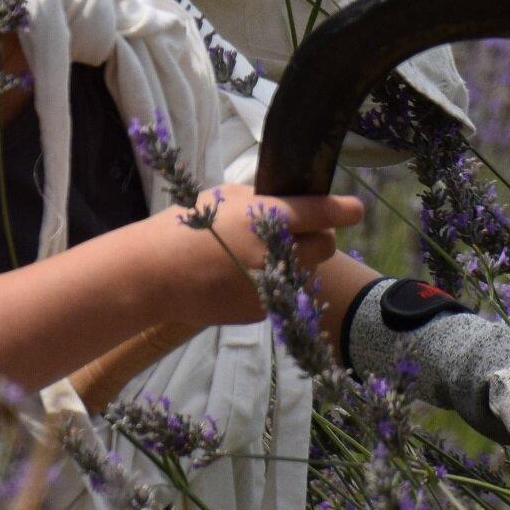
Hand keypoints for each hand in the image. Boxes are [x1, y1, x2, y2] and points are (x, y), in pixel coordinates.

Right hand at [155, 184, 366, 327]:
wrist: (154, 275)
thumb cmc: (184, 226)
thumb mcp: (223, 197)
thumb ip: (259, 199)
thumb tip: (284, 202)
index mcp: (267, 217)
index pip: (321, 212)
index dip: (343, 210)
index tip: (355, 210)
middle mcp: (277, 253)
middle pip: (325, 246)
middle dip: (318, 237)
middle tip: (299, 232)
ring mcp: (271, 286)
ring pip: (305, 272)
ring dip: (295, 262)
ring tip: (262, 256)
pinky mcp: (261, 312)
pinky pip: (282, 293)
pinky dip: (273, 284)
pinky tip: (242, 277)